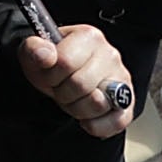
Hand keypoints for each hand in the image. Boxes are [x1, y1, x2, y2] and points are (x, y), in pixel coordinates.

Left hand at [20, 25, 136, 139]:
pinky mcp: (128, 103)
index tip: (49, 73)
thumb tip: (44, 55)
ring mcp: (122, 79)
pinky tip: (85, 118)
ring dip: (76, 109)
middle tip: (60, 87)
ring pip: (97, 104)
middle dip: (62, 92)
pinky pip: (116, 121)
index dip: (50, 75)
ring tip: (73, 98)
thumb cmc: (52, 64)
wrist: (64, 76)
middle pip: (80, 85)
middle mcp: (110, 54)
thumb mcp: (35, 53)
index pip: (65, 62)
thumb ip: (33, 49)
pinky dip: (96, 125)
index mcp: (89, 36)